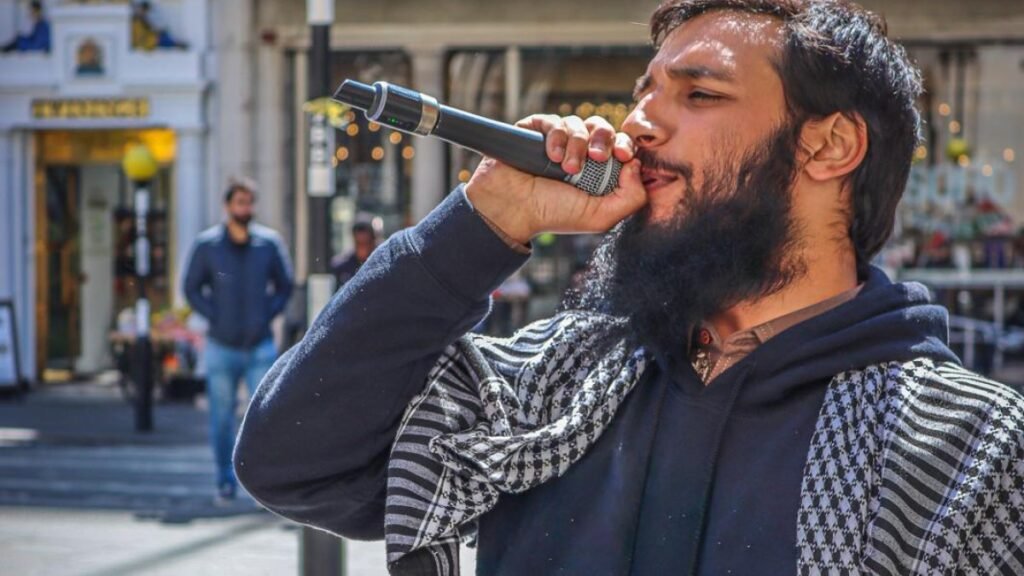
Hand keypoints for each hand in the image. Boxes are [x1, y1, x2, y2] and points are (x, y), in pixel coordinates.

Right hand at [465, 114, 646, 243]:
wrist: (512, 210)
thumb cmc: (553, 215)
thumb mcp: (600, 216)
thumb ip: (631, 198)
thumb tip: (636, 164)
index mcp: (597, 170)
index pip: (619, 145)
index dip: (625, 145)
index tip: (623, 155)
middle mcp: (579, 152)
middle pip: (602, 128)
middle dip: (603, 139)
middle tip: (597, 158)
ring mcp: (557, 140)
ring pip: (578, 124)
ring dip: (576, 144)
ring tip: (567, 167)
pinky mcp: (535, 131)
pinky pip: (553, 121)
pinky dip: (556, 136)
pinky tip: (552, 156)